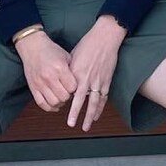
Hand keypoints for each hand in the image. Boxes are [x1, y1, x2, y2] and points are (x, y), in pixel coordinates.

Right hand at [15, 32, 77, 111]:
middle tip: (68, 91)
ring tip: (61, 96)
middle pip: (64, 97)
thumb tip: (81, 84)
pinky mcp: (33, 87)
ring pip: (54, 102)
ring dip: (60, 102)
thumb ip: (73, 70)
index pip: (73, 88)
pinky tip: (54, 104)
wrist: (32, 46)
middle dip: (68, 96)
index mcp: (60, 68)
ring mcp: (40, 83)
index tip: (75, 86)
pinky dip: (49, 107)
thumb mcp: (66, 56)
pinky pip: (41, 104)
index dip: (76, 88)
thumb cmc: (50, 50)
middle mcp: (49, 77)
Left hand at [66, 16, 125, 131]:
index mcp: (77, 72)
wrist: (105, 38)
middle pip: (81, 101)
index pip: (69, 91)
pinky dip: (100, 108)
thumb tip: (64, 81)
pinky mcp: (107, 81)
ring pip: (94, 103)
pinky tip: (96, 116)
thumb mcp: (73, 56)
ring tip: (85, 127)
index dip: (65, 100)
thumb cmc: (88, 44)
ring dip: (89, 116)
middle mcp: (87, 79)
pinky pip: (103, 98)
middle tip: (70, 124)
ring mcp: (98, 81)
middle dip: (75, 114)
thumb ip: (69, 70)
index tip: (59, 108)